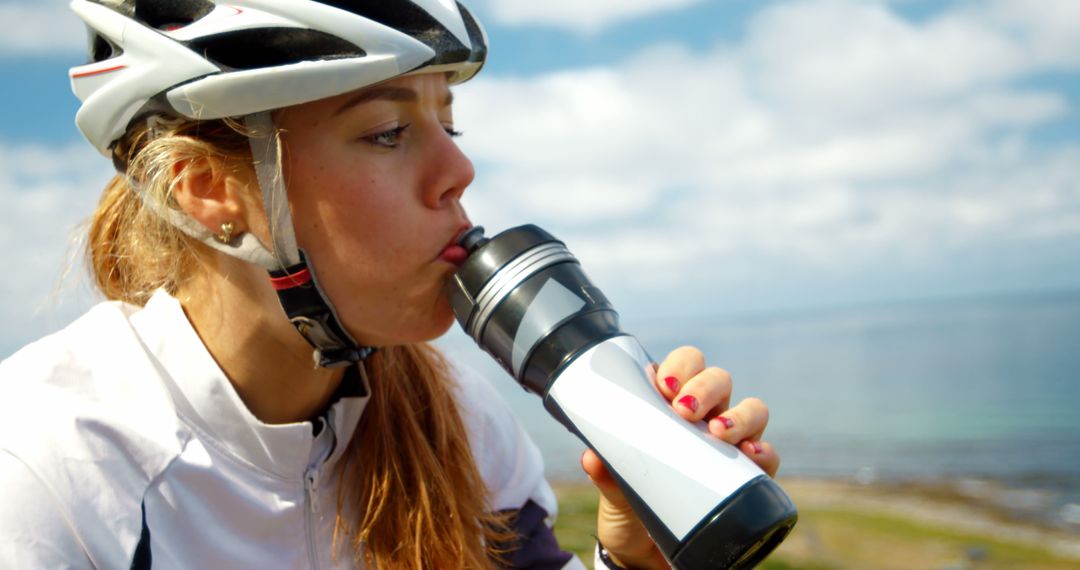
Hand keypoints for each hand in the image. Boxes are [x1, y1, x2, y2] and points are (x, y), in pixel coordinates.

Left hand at [581, 346, 779, 568]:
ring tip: (720, 433)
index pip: (685, 366)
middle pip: (719, 380)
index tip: (665, 385)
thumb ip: (606, 472)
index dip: (681, 366)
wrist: (648, 557)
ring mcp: (729, 445)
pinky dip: (765, 451)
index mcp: (669, 407)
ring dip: (740, 415)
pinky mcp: (748, 476)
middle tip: (686, 410)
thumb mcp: (614, 490)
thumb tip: (592, 457)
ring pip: (752, 410)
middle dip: (706, 387)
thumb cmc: (629, 507)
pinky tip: (752, 455)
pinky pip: (766, 456)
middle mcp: (705, 418)